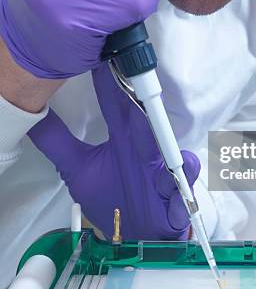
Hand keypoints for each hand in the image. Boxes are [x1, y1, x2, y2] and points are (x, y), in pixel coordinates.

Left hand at [28, 63, 200, 239]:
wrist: (140, 236)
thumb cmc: (114, 199)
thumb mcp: (78, 169)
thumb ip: (57, 142)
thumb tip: (33, 117)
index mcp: (122, 139)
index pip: (115, 104)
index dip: (108, 81)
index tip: (104, 53)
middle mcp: (142, 149)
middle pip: (141, 119)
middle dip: (141, 95)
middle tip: (138, 69)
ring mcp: (160, 169)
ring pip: (164, 148)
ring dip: (163, 135)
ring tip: (158, 119)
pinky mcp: (174, 193)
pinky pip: (183, 181)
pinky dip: (187, 172)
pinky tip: (184, 164)